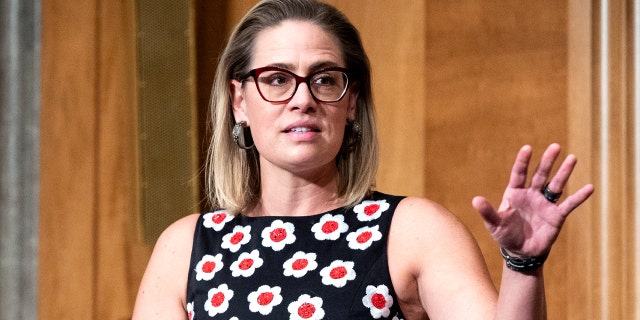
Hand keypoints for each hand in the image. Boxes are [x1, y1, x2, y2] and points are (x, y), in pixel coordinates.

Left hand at [472, 144, 593, 256]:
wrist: (521, 252)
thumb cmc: (505, 235)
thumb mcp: (494, 224)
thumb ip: (487, 212)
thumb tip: (475, 200)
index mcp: (515, 193)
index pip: (519, 173)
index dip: (523, 161)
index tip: (528, 148)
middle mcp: (531, 194)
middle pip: (540, 174)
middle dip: (547, 161)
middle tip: (555, 146)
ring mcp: (545, 204)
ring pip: (556, 184)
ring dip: (564, 172)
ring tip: (572, 158)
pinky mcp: (556, 216)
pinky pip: (569, 204)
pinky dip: (579, 197)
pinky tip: (590, 187)